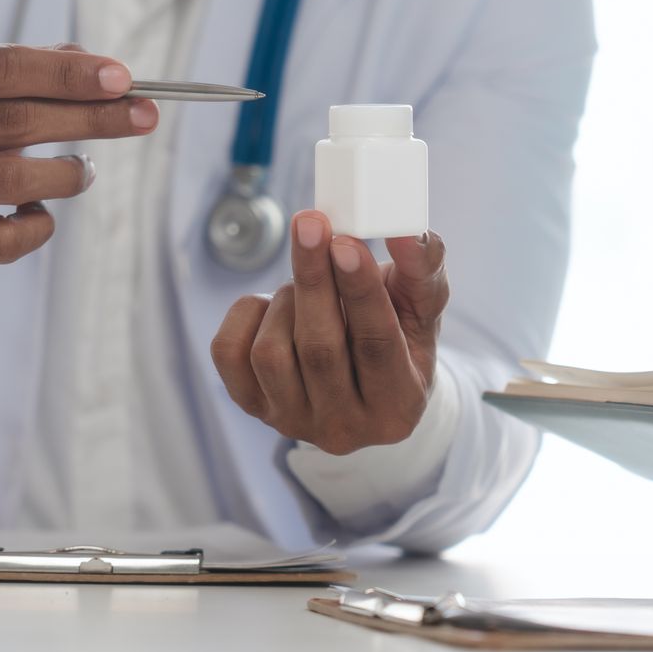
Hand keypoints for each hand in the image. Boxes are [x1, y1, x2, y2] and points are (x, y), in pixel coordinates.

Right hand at [0, 44, 157, 295]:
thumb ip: (29, 70)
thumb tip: (99, 65)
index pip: (2, 67)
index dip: (67, 73)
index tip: (124, 78)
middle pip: (17, 120)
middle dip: (92, 117)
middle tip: (144, 116)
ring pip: (15, 181)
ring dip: (69, 175)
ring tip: (86, 170)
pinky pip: (7, 239)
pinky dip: (40, 226)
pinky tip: (40, 213)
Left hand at [210, 211, 448, 455]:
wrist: (359, 379)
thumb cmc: (398, 335)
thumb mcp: (423, 305)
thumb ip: (423, 267)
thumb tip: (407, 232)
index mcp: (398, 404)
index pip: (377, 345)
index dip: (360, 291)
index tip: (345, 242)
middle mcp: (344, 427)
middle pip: (320, 349)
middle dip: (314, 279)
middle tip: (311, 224)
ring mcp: (292, 420)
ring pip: (272, 352)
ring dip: (287, 300)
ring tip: (307, 285)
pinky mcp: (252, 405)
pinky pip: (229, 352)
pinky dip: (248, 314)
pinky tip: (276, 308)